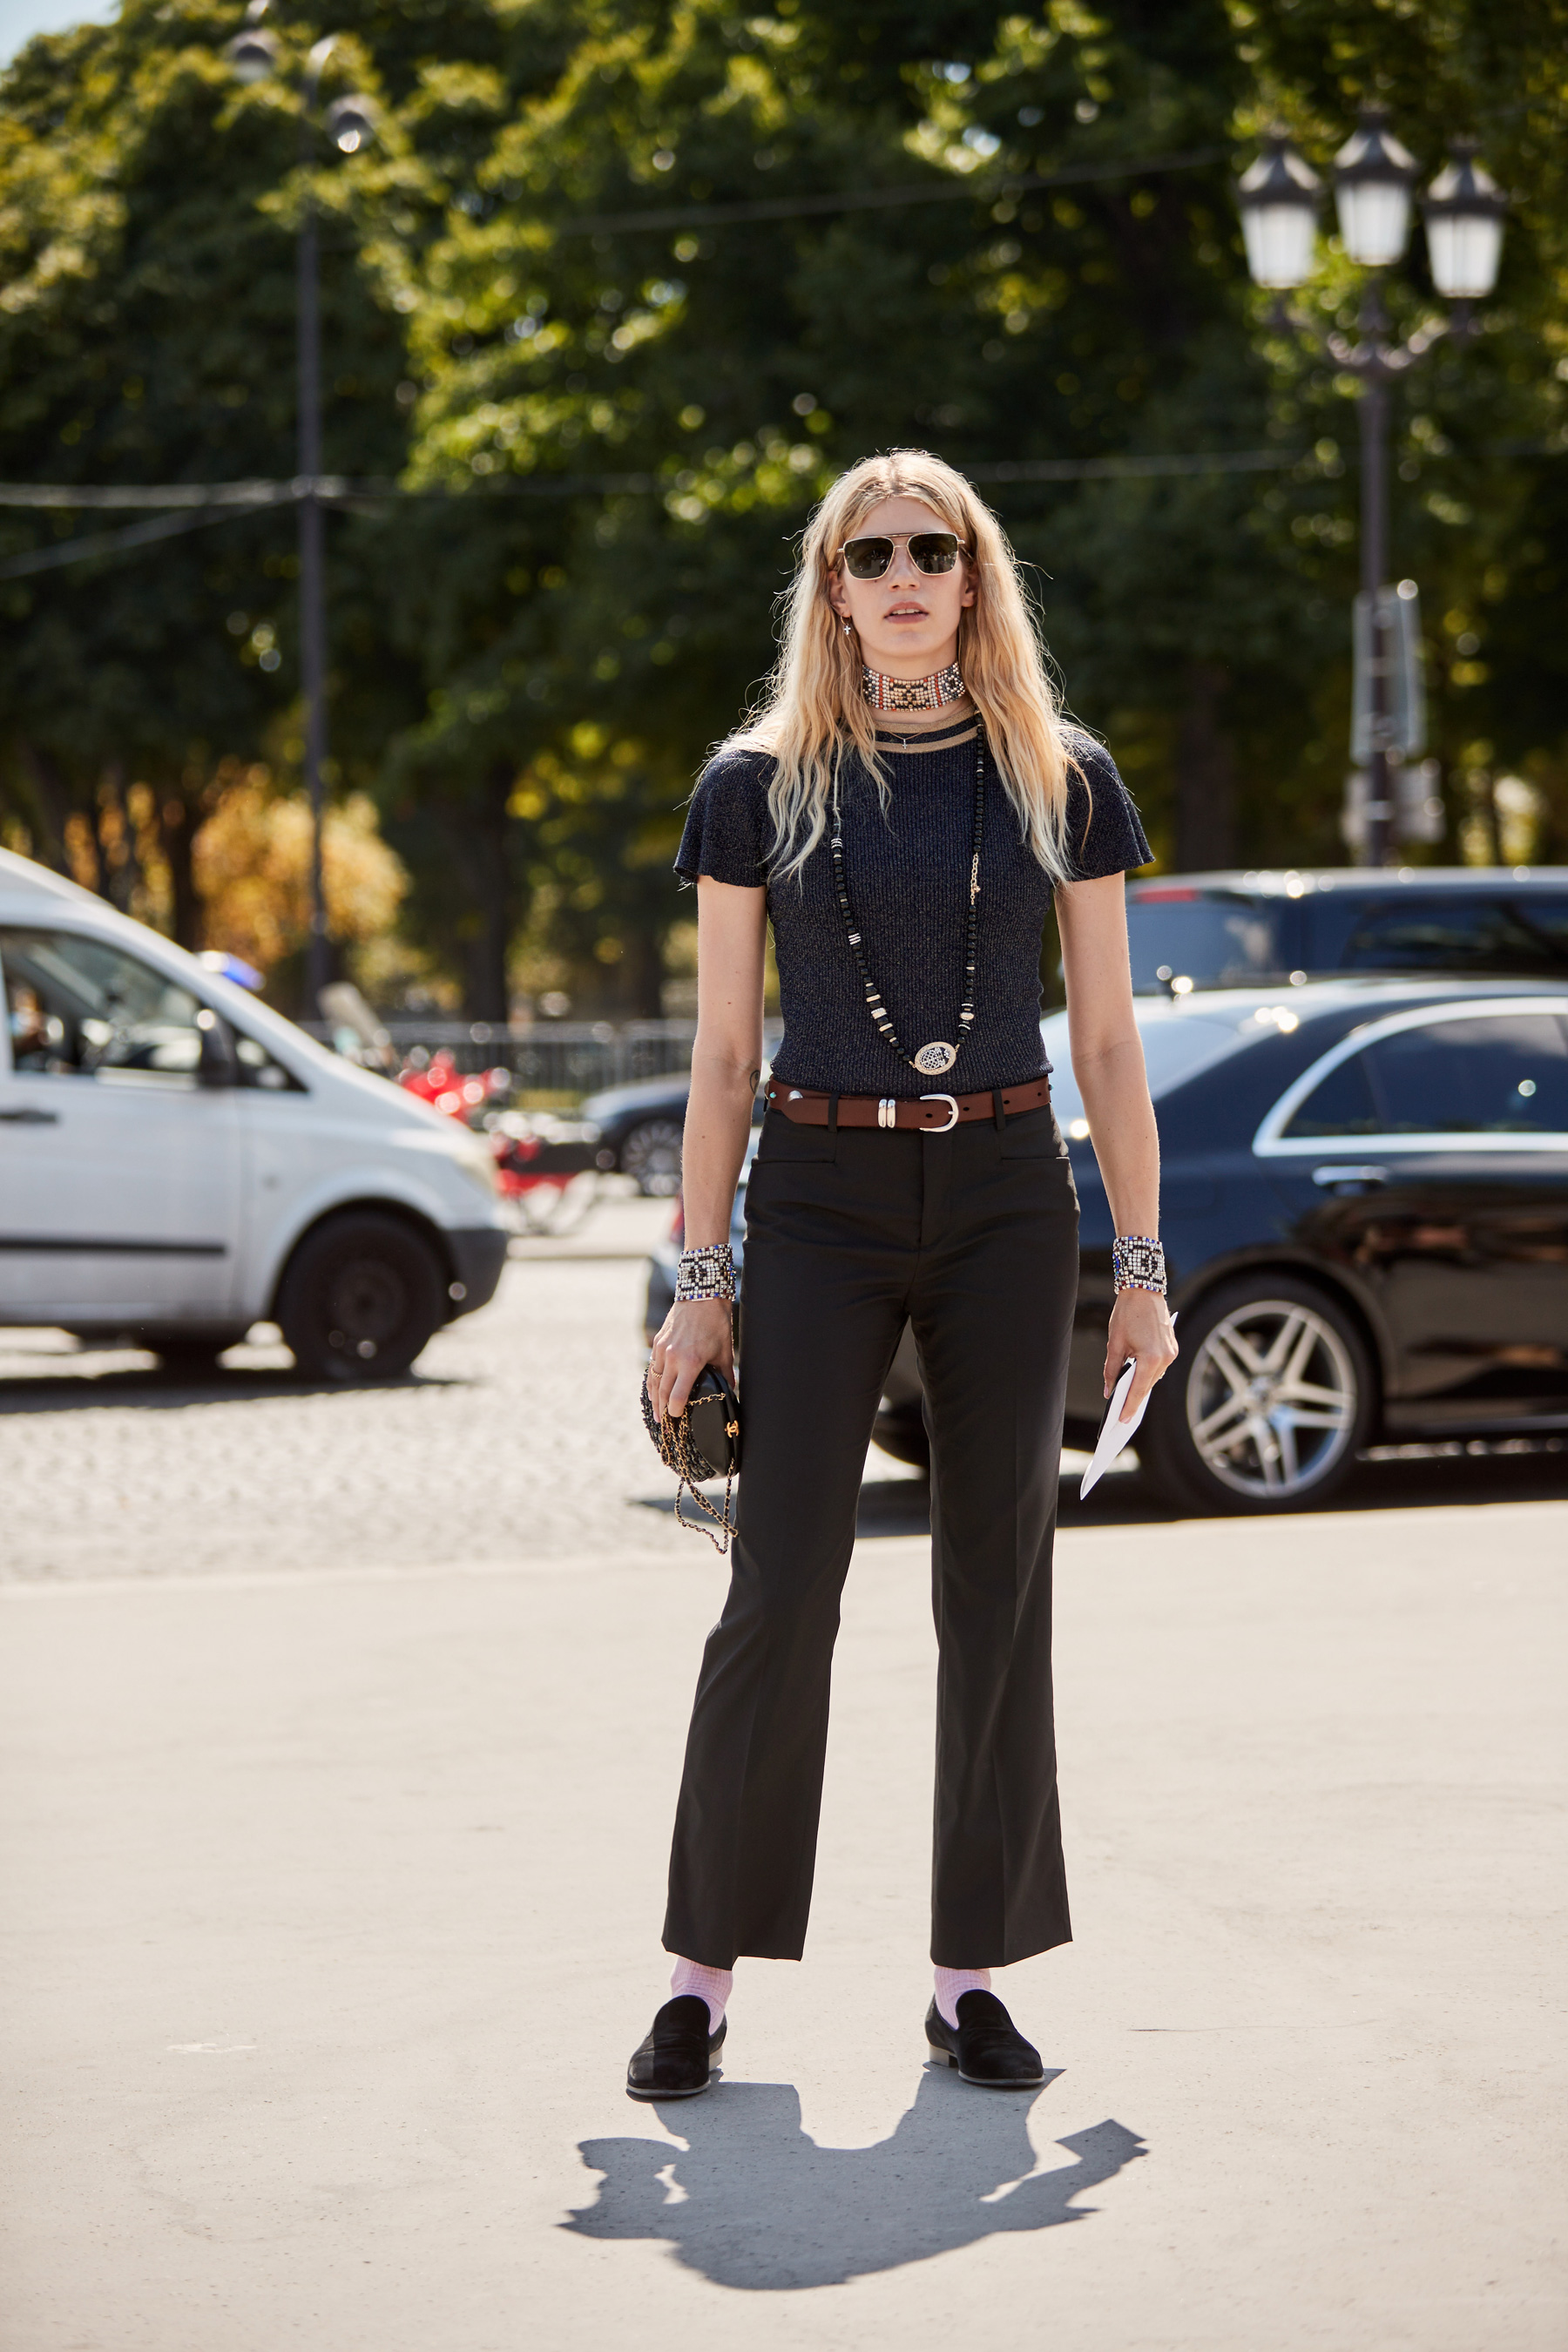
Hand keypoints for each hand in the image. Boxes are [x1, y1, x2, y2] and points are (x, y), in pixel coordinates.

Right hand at [648, 1296, 734, 1419]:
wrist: (701, 1295)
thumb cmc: (716, 1322)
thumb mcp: (725, 1351)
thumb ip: (725, 1374)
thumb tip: (731, 1391)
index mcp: (690, 1362)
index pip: (677, 1396)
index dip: (675, 1412)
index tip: (677, 1419)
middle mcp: (672, 1358)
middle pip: (662, 1392)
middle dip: (662, 1410)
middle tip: (663, 1425)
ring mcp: (662, 1350)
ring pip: (654, 1381)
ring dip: (654, 1399)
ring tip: (656, 1413)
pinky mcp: (658, 1342)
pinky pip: (652, 1368)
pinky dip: (652, 1381)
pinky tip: (654, 1390)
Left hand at [1105, 1288, 1178, 1421]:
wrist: (1144, 1290)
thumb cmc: (1127, 1314)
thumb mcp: (1114, 1344)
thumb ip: (1111, 1370)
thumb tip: (1109, 1390)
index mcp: (1151, 1358)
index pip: (1138, 1390)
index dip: (1129, 1407)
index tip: (1122, 1421)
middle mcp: (1166, 1358)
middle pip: (1147, 1385)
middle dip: (1134, 1399)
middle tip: (1122, 1415)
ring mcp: (1171, 1353)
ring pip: (1154, 1377)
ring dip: (1141, 1385)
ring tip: (1127, 1399)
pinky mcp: (1173, 1347)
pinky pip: (1159, 1366)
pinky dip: (1148, 1373)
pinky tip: (1137, 1378)